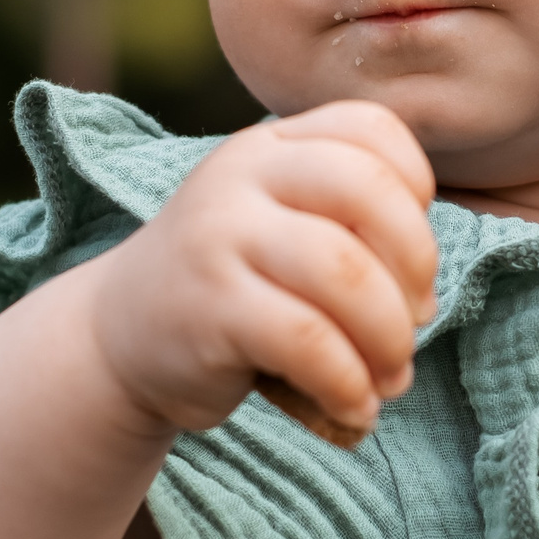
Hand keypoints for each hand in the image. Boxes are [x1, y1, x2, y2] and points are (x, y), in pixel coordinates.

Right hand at [83, 101, 438, 446]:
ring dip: (390, 336)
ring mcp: (220, 236)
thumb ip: (346, 228)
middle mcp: (242, 175)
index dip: (416, 191)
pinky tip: (356, 408)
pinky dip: (350, 382)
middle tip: (418, 318)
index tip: (410, 254)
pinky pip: (308, 340)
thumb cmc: (230, 284)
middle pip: (369, 191)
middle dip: (416, 264)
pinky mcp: (209, 307)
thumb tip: (422, 299)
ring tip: (392, 376)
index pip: (371, 130)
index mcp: (271, 146)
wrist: (117, 335)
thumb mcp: (279, 227)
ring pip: (345, 272)